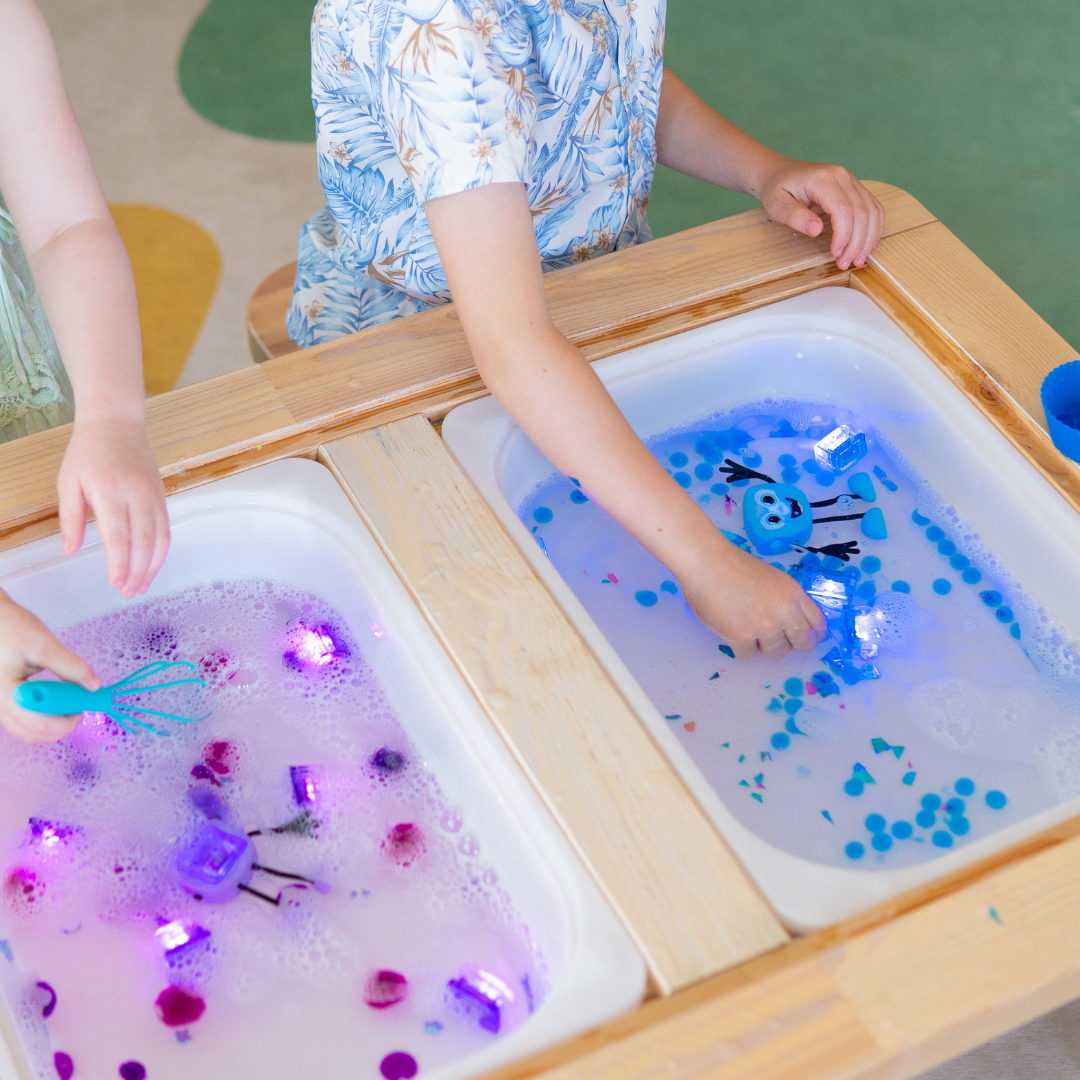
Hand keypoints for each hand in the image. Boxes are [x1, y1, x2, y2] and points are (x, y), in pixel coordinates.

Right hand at [0, 589, 99, 743]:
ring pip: (27, 732)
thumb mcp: (44, 644)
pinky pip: (22, 722)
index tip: (84, 706)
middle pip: (33, 734)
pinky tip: (54, 696)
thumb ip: (70, 666)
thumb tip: (94, 685)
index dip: (67, 721)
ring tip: (67, 698)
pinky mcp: (2, 702)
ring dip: (52, 724)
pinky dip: (42, 717)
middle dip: (62, 726)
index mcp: (5, 694)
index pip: (39, 724)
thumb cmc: (10, 628)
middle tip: (78, 704)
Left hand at [57, 418, 168, 598]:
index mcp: (110, 491)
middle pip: (143, 541)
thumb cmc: (88, 453)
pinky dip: (162, 551)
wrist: (117, 424)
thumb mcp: (68, 482)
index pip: (118, 536)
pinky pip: (166, 529)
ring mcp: (153, 495)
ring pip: (159, 538)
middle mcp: (137, 494)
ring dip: (153, 566)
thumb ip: (70, 518)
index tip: (115, 584)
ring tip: (142, 587)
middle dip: (138, 571)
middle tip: (129, 593)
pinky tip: (153, 566)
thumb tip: (71, 550)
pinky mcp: (162, 496)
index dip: (119, 563)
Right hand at [680, 545, 826, 660]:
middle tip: (775, 638)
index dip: (812, 634)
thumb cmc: (736, 567)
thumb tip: (792, 626)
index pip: (818, 625)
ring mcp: (764, 626)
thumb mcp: (774, 580)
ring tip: (749, 629)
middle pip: (802, 644)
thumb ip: (788, 601)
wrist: (707, 563)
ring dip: (764, 646)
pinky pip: (749, 655)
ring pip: (776, 653)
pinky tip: (732, 630)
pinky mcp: (741, 637)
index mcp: (794, 595)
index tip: (803, 637)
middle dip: (790, 644)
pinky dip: (741, 646)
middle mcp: (784, 612)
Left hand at [753, 158, 884, 270]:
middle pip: (862, 212)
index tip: (836, 254)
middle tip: (846, 264)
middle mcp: (842, 176)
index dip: (843, 235)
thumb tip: (817, 230)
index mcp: (822, 179)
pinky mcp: (855, 187)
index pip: (843, 209)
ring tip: (857, 260)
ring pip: (872, 210)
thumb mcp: (777, 205)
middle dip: (856, 242)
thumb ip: (795, 217)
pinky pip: (873, 207)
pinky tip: (866, 245)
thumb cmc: (777, 189)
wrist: (779, 173)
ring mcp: (851, 180)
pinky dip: (874, 228)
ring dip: (868, 238)